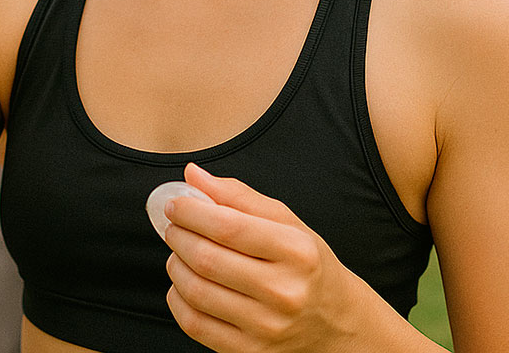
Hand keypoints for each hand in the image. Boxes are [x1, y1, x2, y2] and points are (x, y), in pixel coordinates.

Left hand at [163, 163, 356, 351]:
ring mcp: (267, 328)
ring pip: (196, 292)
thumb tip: (192, 174)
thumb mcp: (285, 220)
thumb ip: (237, 194)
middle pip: (207, 259)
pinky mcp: (251, 352)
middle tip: (173, 225)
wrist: (335, 321)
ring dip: (174, 264)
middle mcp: (284, 292)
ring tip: (178, 251)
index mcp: (296, 251)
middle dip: (178, 236)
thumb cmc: (306, 262)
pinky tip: (183, 282)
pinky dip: (177, 298)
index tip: (175, 203)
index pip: (228, 227)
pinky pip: (195, 324)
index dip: (191, 211)